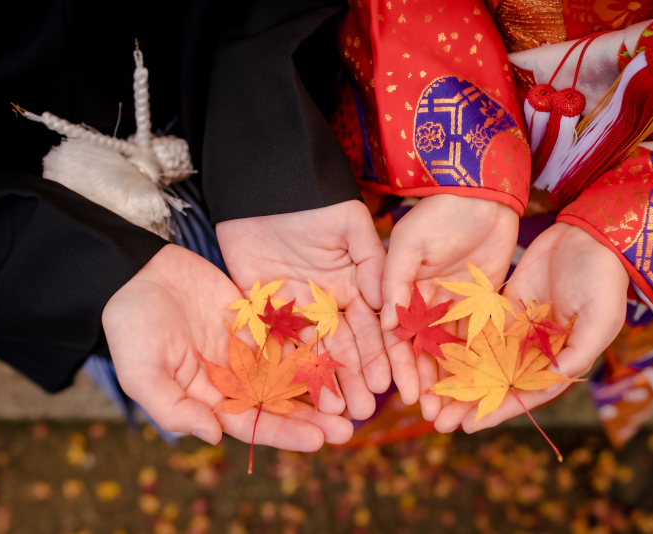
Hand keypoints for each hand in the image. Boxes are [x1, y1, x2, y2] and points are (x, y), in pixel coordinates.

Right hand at [102, 244, 352, 448]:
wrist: (136, 273)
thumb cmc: (131, 326)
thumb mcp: (141, 372)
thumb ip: (174, 408)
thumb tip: (213, 436)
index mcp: (206, 398)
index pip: (250, 424)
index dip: (283, 433)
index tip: (318, 440)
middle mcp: (232, 378)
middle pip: (278, 404)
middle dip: (312, 417)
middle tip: (348, 428)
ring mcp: (246, 349)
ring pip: (289, 373)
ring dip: (319, 386)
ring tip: (355, 396)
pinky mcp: (256, 320)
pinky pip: (288, 337)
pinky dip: (312, 348)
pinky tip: (340, 355)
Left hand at [216, 200, 387, 419]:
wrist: (264, 186)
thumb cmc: (314, 200)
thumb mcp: (351, 226)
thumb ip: (372, 263)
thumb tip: (390, 306)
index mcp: (352, 285)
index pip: (371, 327)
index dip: (380, 356)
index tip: (389, 384)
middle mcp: (326, 303)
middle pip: (343, 348)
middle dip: (354, 380)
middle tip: (362, 413)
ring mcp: (294, 308)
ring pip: (311, 352)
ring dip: (323, 382)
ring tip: (334, 413)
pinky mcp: (261, 309)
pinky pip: (274, 342)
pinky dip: (285, 367)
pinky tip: (295, 393)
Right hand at [380, 194, 518, 416]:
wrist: (483, 195)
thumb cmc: (439, 213)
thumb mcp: (409, 242)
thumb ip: (395, 280)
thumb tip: (384, 324)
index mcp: (400, 291)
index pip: (394, 336)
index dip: (397, 365)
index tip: (400, 392)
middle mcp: (423, 304)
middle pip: (420, 352)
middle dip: (423, 383)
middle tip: (429, 414)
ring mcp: (452, 307)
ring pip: (448, 352)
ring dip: (448, 381)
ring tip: (452, 412)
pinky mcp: (480, 306)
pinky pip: (476, 339)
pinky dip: (475, 363)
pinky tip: (478, 387)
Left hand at [431, 222, 627, 432]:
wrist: (587, 236)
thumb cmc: (603, 278)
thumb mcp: (600, 317)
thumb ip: (580, 350)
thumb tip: (557, 376)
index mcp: (563, 359)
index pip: (527, 393)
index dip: (500, 410)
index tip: (471, 425)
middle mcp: (537, 350)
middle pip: (499, 383)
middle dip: (471, 402)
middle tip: (439, 421)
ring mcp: (519, 329)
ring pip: (484, 361)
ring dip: (460, 380)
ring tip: (431, 397)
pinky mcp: (503, 308)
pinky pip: (478, 331)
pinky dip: (459, 346)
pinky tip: (434, 358)